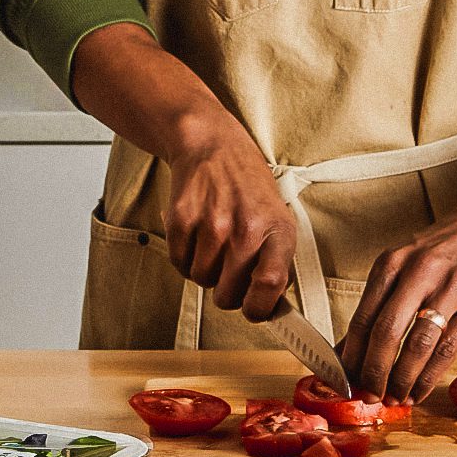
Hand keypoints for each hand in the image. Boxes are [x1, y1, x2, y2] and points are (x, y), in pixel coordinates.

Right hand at [166, 123, 298, 321]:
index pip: (270, 284)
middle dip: (227, 292)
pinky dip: (185, 257)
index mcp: (277, 230)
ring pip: (201, 280)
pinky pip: (179, 263)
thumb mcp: (277, 218)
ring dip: (205, 271)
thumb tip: (270, 305)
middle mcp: (245, 229)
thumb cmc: (248, 186)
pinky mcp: (181, 220)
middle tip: (229, 272)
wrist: (212, 145)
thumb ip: (276, 261)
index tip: (254, 311)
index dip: (259, 308)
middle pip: (228, 294)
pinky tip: (196, 235)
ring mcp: (211, 224)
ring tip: (213, 244)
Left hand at [341, 212, 456, 403]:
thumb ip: (377, 302)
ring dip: (402, 379)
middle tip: (368, 396)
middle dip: (373, 371)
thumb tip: (346, 349)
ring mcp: (453, 288)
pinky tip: (419, 390)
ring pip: (419, 344)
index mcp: (393, 263)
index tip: (345, 380)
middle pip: (387, 331)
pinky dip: (429, 376)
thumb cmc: (443, 250)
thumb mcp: (403, 263)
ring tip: (394, 398)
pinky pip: (449, 349)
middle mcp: (420, 272)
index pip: (363, 317)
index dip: (351, 355)